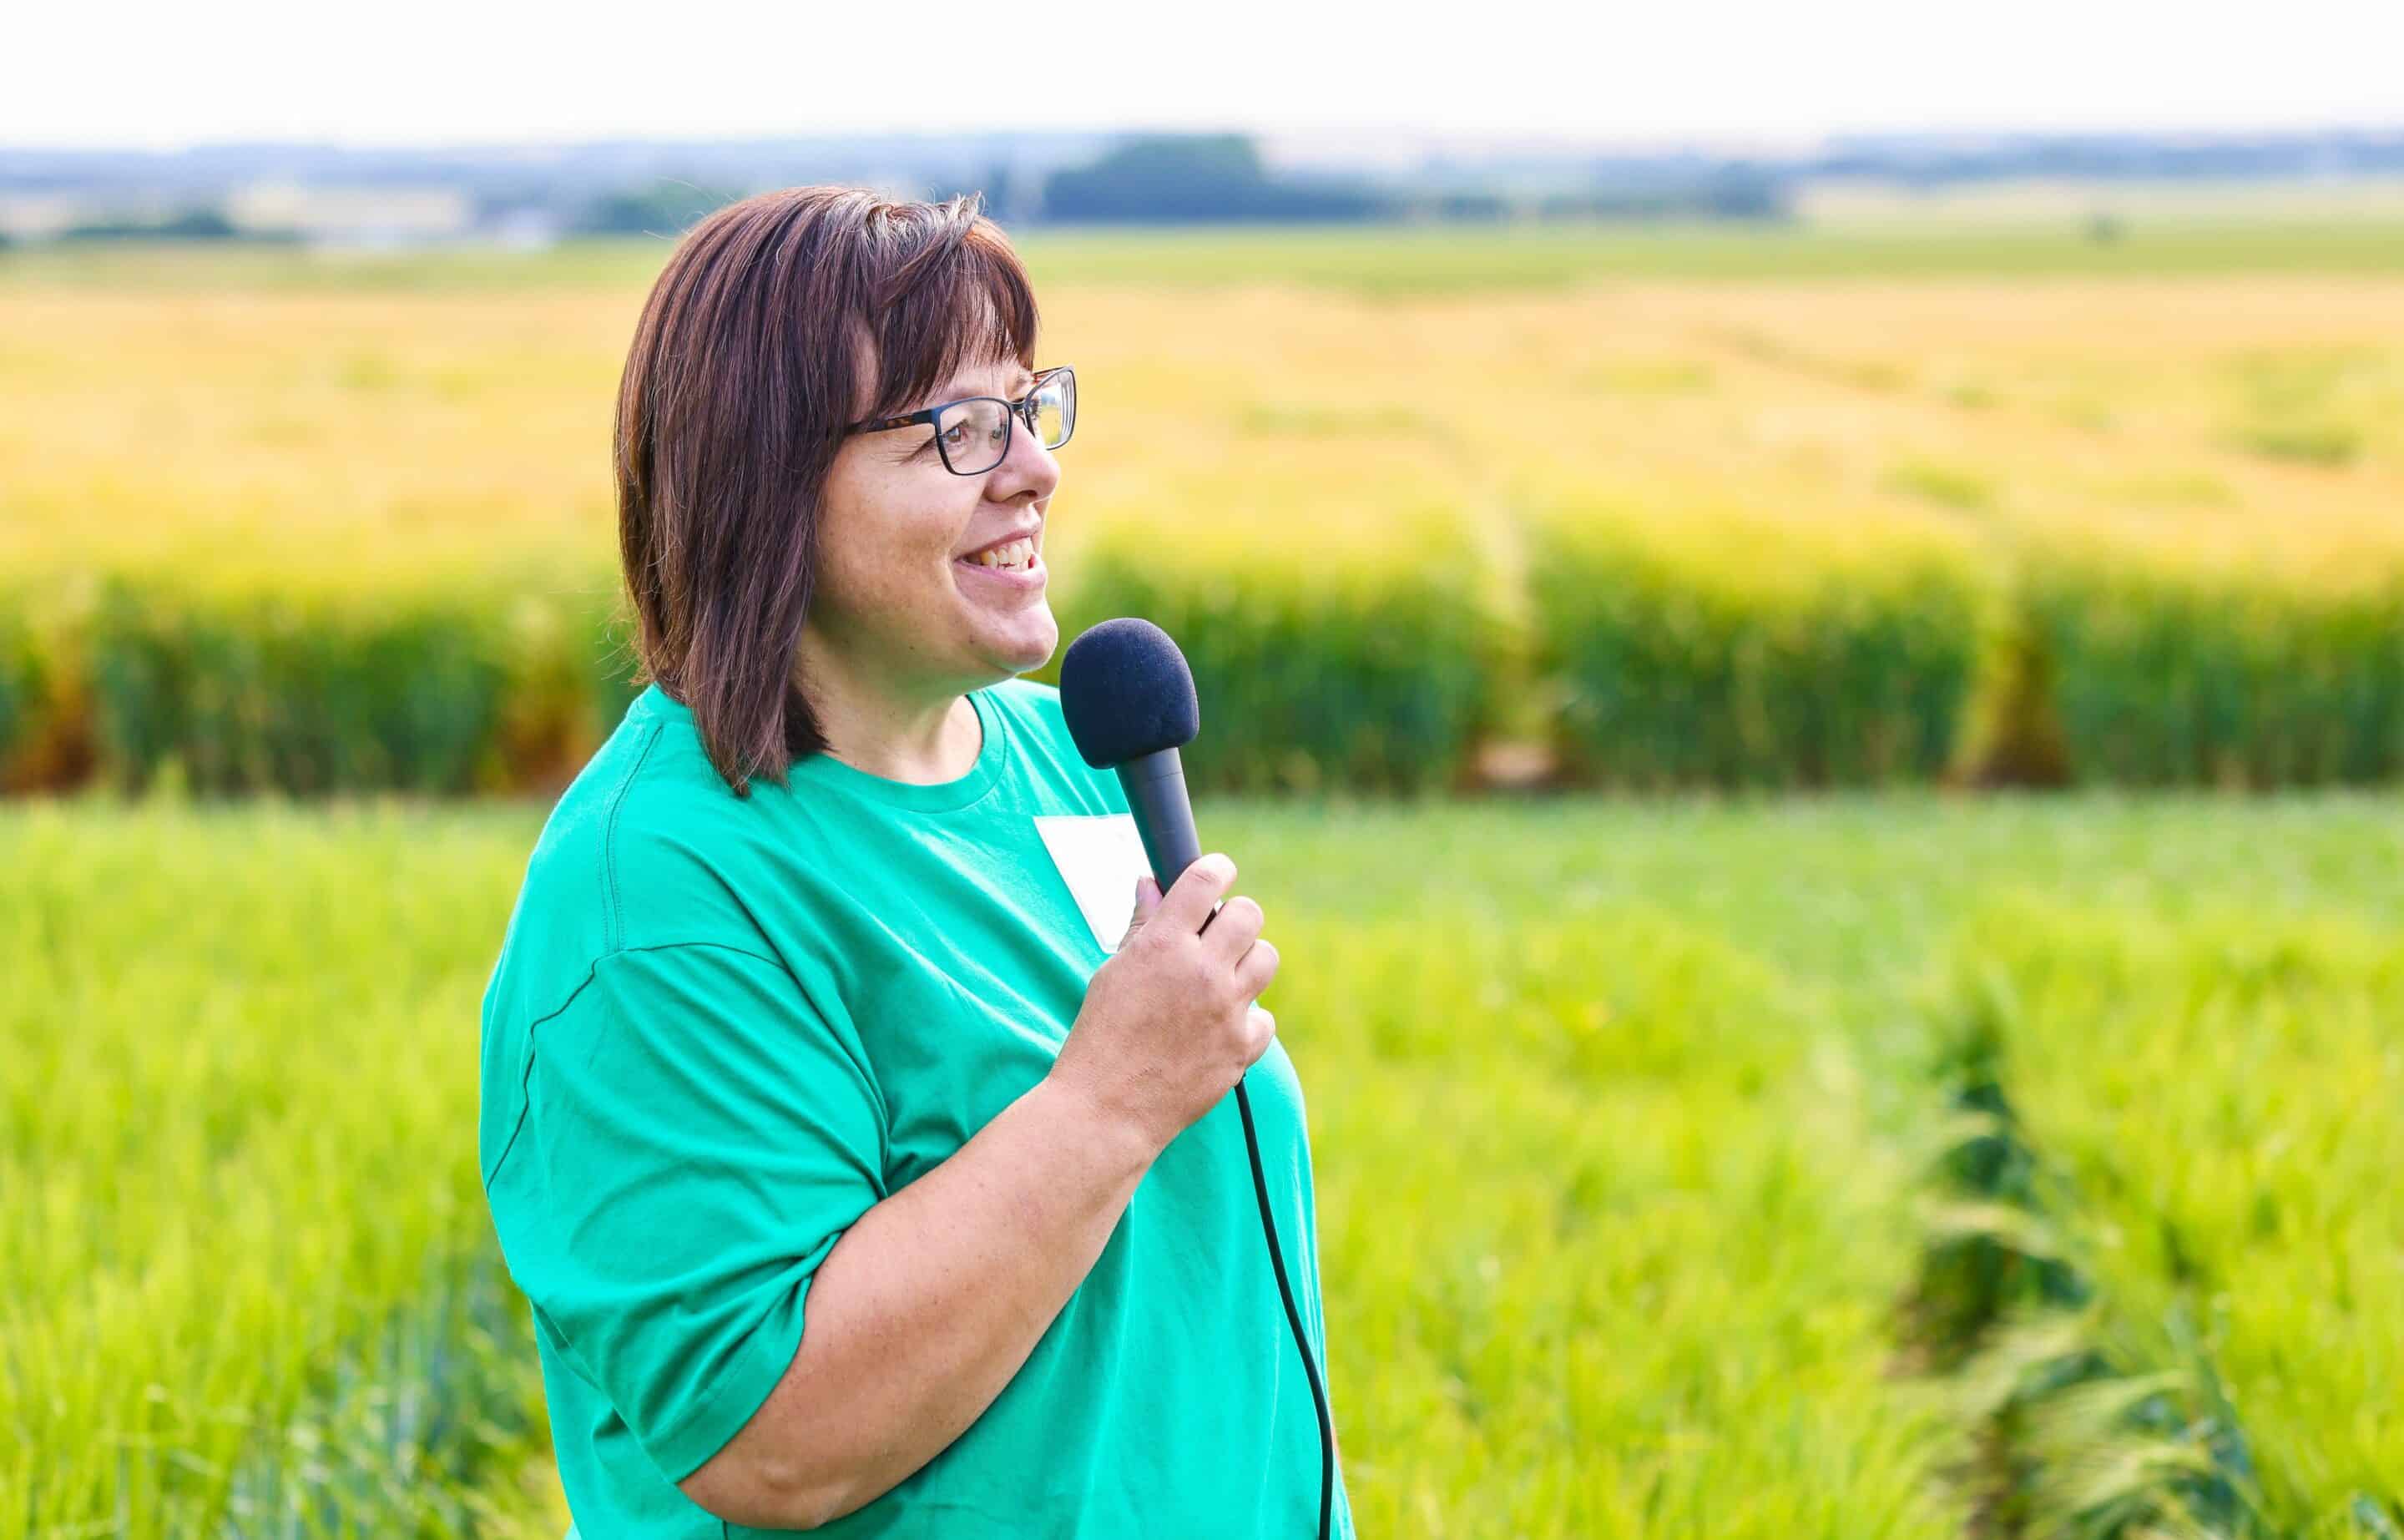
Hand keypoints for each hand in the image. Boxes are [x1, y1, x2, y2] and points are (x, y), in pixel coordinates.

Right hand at [1047, 853, 1279, 1156]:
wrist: (1107, 1109)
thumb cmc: (1101, 1037)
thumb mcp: (1113, 973)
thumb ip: (1142, 926)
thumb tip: (1151, 884)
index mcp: (1163, 945)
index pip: (1206, 880)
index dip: (1216, 869)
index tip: (1218, 873)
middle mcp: (1201, 972)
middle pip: (1249, 914)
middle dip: (1234, 916)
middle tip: (1216, 933)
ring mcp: (1227, 1010)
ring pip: (1266, 958)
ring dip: (1246, 961)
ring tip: (1221, 978)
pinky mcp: (1242, 1047)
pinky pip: (1264, 1017)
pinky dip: (1246, 1018)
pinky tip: (1219, 1026)